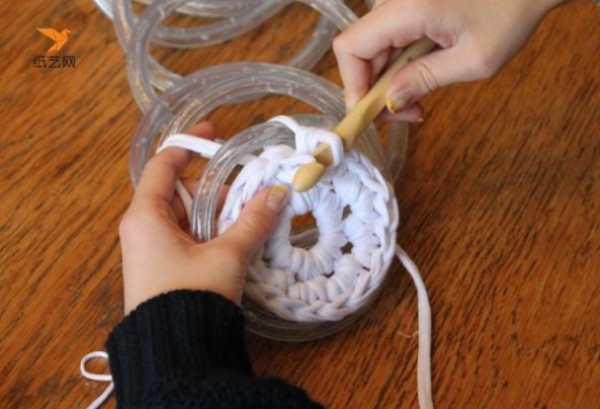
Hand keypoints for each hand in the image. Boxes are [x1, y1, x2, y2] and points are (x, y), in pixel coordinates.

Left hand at [119, 122, 288, 312]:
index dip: (188, 145)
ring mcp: (152, 249)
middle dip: (218, 192)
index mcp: (146, 216)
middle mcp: (143, 228)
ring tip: (249, 224)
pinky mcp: (163, 268)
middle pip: (183, 193)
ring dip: (219, 216)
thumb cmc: (192, 297)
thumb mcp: (227, 255)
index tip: (213, 133)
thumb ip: (253, 221)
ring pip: (189, 217)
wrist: (174, 353)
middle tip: (250, 198)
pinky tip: (236, 243)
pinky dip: (212, 234)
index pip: (164, 165)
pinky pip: (189, 238)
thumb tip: (277, 192)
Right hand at [334, 0, 564, 120]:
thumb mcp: (472, 60)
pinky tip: (423, 68)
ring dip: (388, 75)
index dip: (352, 85)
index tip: (372, 114)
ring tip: (421, 93)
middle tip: (407, 111)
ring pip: (373, 44)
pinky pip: (389, 33)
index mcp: (407, 8)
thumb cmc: (511, 13)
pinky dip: (398, 58)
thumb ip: (424, 80)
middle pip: (360, 48)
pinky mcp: (409, 0)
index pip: (350, 48)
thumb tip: (389, 103)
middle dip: (374, 87)